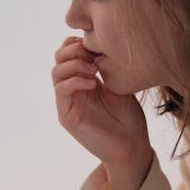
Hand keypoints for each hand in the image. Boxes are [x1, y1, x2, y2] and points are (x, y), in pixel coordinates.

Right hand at [52, 37, 151, 189]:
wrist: (132, 146)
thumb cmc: (129, 118)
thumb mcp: (118, 84)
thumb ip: (105, 66)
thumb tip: (97, 46)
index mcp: (83, 80)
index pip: (68, 52)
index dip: (77, 43)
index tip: (96, 44)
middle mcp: (72, 89)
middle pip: (58, 58)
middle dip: (74, 50)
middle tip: (94, 56)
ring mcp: (67, 102)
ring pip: (56, 72)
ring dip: (75, 64)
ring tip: (94, 69)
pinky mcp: (66, 116)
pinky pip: (61, 90)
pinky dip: (75, 81)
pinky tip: (93, 83)